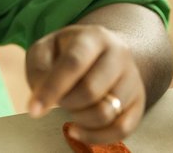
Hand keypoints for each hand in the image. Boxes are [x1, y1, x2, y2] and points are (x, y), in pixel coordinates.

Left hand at [25, 24, 144, 144]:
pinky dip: (96, 137)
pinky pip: (121, 130)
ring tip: (71, 109)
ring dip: (80, 119)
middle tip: (58, 101)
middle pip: (90, 91)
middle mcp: (119, 54)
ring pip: (106, 112)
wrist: (105, 52)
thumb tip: (43, 96)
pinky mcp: (139, 102)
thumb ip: (38, 68)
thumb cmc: (67, 52)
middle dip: (66, 103)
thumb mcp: (46, 48)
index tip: (33, 110)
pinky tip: (77, 130)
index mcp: (94, 36)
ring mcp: (133, 79)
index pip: (74, 63)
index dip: (52, 88)